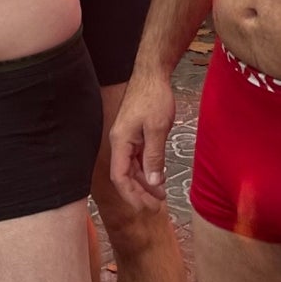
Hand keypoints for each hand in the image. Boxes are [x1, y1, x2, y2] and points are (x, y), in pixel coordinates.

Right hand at [106, 67, 177, 210]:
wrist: (153, 73)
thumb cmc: (153, 97)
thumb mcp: (157, 128)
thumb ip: (154, 157)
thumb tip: (153, 182)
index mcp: (120, 142)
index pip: (120, 177)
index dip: (131, 195)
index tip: (146, 208)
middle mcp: (120, 142)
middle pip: (125, 176)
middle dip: (140, 193)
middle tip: (157, 206)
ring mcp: (127, 139)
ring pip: (132, 168)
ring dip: (145, 183)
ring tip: (161, 196)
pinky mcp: (136, 134)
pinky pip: (138, 159)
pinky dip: (148, 170)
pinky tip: (159, 178)